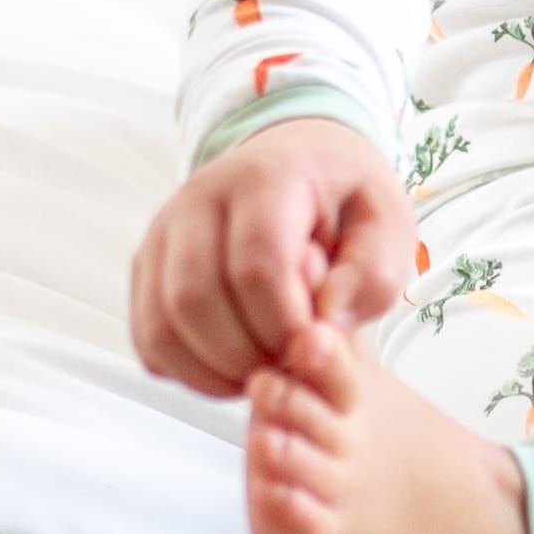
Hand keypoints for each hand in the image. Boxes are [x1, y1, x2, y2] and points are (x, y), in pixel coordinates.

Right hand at [127, 118, 417, 397]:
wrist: (298, 159)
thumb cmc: (344, 198)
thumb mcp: (389, 221)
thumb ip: (374, 271)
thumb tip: (327, 320)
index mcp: (266, 178)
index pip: (256, 265)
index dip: (285, 324)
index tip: (317, 346)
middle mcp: (200, 198)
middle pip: (197, 298)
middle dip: (248, 354)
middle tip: (291, 368)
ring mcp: (163, 232)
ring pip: (163, 322)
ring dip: (215, 370)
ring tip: (264, 374)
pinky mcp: (145, 266)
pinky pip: (149, 336)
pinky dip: (187, 371)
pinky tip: (232, 371)